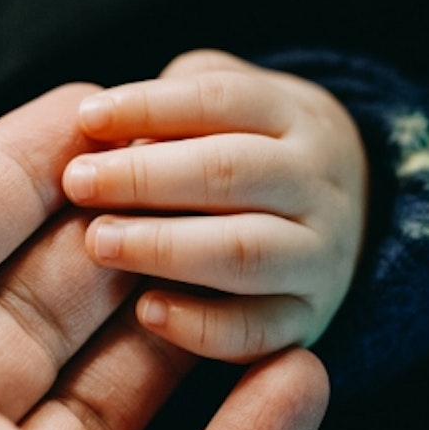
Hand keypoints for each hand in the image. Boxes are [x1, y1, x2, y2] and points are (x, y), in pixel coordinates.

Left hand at [62, 49, 368, 362]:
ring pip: (246, 251)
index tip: (87, 120)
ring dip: (166, 247)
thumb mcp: (226, 108)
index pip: (223, 100)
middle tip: (78, 183)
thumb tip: (101, 129)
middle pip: (234, 171)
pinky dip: (202, 326)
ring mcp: (317, 254)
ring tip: (99, 242)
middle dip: (147, 177)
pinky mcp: (306, 319)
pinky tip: (146, 311)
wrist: (350, 211)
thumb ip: (174, 107)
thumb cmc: (249, 150)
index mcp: (293, 117)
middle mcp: (315, 184)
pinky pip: (258, 329)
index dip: (152, 107)